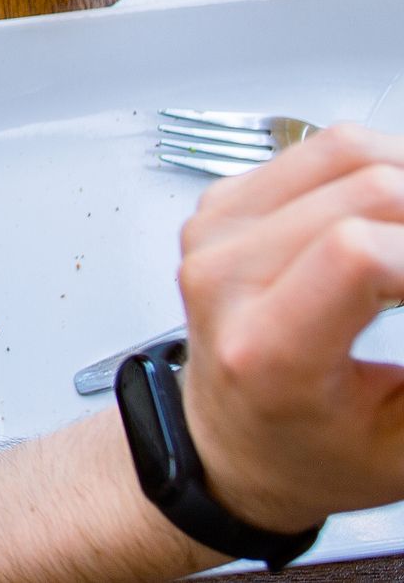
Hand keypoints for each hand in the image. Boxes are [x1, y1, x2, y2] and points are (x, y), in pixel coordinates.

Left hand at [176, 125, 403, 533]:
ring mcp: (217, 230)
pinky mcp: (224, 202)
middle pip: (367, 188)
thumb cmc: (315, 453)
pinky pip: (321, 151)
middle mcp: (224, 276)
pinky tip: (403, 219)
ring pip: (347, 150)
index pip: (358, 253)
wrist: (232, 445)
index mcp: (264, 351)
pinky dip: (385, 170)